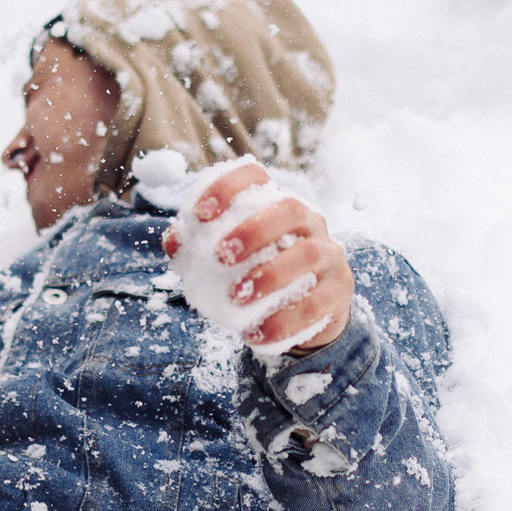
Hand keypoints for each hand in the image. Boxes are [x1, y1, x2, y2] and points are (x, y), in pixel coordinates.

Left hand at [164, 162, 353, 350]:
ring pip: (308, 254)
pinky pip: (316, 304)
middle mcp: (309, 222)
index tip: (200, 213)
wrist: (309, 313)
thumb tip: (174, 242)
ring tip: (237, 297)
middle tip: (221, 255)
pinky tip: (256, 334)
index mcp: (275, 205)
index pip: (256, 176)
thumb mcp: (231, 260)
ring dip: (270, 275)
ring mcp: (329, 255)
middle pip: (290, 209)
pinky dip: (284, 320)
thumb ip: (200, 249)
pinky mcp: (338, 292)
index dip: (228, 187)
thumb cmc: (261, 274)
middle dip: (254, 229)